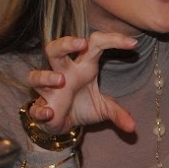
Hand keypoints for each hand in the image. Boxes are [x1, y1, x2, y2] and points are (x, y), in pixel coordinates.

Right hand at [25, 32, 141, 135]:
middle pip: (55, 49)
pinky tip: (49, 113)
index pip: (95, 44)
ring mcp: (49, 90)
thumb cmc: (83, 106)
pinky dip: (40, 110)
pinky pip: (35, 108)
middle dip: (65, 43)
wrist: (64, 124)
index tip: (133, 43)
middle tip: (81, 43)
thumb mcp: (104, 108)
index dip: (113, 40)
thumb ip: (118, 113)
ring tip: (61, 81)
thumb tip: (133, 127)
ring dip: (47, 76)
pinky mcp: (41, 108)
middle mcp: (63, 73)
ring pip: (36, 75)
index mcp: (82, 67)